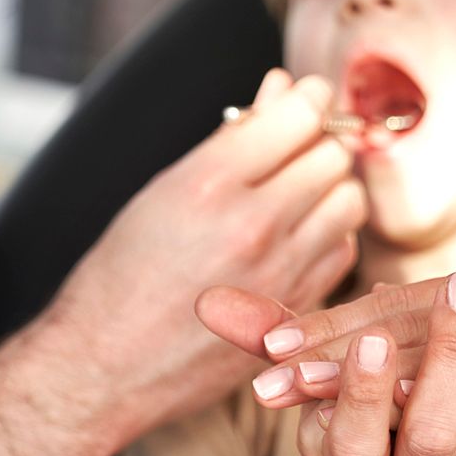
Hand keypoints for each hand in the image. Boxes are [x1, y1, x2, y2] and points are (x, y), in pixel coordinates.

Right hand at [43, 68, 366, 442]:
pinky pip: (343, 251)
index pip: (300, 113)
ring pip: (349, 201)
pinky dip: (329, 234)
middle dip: (318, 142)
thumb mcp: (162, 192)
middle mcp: (252, 226)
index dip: (307, 98)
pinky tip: (296, 237)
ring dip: (331, 188)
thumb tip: (282, 88)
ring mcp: (280, 273)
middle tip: (295, 149)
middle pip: (334, 155)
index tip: (302, 99)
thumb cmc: (121, 275)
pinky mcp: (295, 311)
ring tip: (297, 193)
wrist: (105, 368)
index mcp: (209, 184)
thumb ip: (230, 139)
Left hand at [203, 261, 455, 454]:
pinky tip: (391, 405)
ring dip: (350, 358)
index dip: (318, 324)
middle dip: (309, 334)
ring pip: (427, 337)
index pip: (389, 309)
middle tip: (234, 348)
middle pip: (388, 314)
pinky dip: (435, 388)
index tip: (245, 336)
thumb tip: (423, 397)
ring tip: (284, 379)